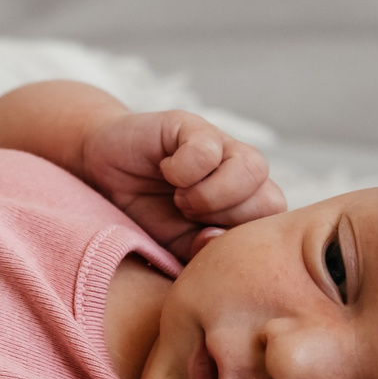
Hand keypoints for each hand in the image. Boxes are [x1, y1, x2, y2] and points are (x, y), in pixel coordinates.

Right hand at [79, 109, 284, 259]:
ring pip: (253, 169)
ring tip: (179, 197)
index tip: (197, 240)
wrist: (103, 175)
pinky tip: (166, 169)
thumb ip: (204, 252)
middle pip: (271, 202)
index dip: (235, 243)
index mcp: (248, 206)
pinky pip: (209, 152)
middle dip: (225, 219)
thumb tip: (216, 238)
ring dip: (210, 195)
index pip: (273, 231)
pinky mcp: (194, 126)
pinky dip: (183, 170)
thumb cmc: (147, 212)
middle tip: (187, 215)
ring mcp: (224, 146)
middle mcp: (244, 174)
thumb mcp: (178, 246)